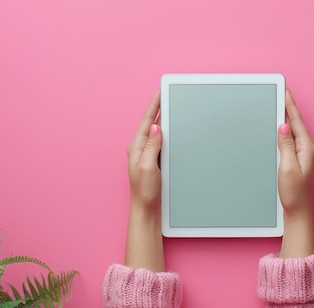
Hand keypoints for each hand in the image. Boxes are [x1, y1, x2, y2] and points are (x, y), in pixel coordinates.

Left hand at [127, 90, 162, 209]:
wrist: (148, 210)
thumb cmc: (144, 192)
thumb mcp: (148, 166)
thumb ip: (152, 146)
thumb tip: (155, 127)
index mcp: (136, 147)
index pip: (146, 120)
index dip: (154, 105)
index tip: (161, 91)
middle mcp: (142, 149)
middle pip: (152, 123)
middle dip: (160, 108)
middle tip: (169, 94)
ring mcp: (149, 155)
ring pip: (159, 133)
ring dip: (166, 120)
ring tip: (173, 107)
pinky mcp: (157, 162)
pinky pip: (164, 143)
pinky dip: (170, 134)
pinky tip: (176, 131)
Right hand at [277, 89, 313, 257]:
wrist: (298, 213)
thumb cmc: (294, 195)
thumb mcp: (287, 167)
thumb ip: (285, 145)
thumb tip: (284, 126)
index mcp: (306, 149)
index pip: (296, 121)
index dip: (289, 104)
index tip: (285, 90)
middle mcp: (307, 150)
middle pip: (296, 123)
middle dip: (288, 107)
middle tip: (281, 92)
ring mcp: (304, 156)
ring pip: (294, 131)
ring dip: (287, 117)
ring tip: (280, 104)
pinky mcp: (298, 161)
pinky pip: (292, 140)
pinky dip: (286, 130)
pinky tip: (280, 128)